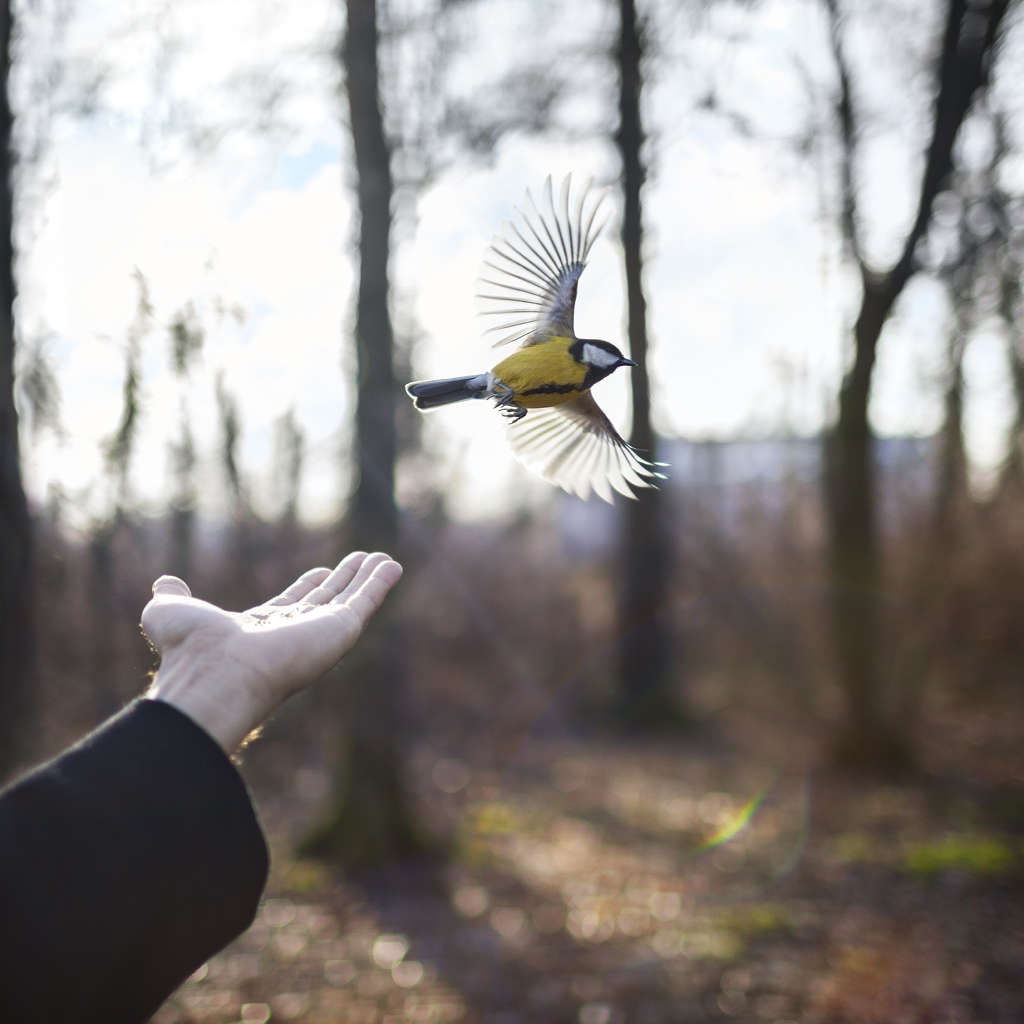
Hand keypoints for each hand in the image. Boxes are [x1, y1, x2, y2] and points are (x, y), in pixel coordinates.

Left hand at [141, 552, 403, 752]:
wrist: (217, 673)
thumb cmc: (191, 649)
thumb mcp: (169, 612)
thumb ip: (171, 597)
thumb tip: (165, 581)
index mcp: (261, 631)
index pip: (291, 604)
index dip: (307, 586)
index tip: (321, 570)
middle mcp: (293, 634)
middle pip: (326, 601)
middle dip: (344, 581)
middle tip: (362, 560)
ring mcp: (319, 633)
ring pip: (350, 600)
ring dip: (368, 579)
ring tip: (385, 559)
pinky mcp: (340, 630)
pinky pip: (365, 602)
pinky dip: (380, 583)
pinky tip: (392, 565)